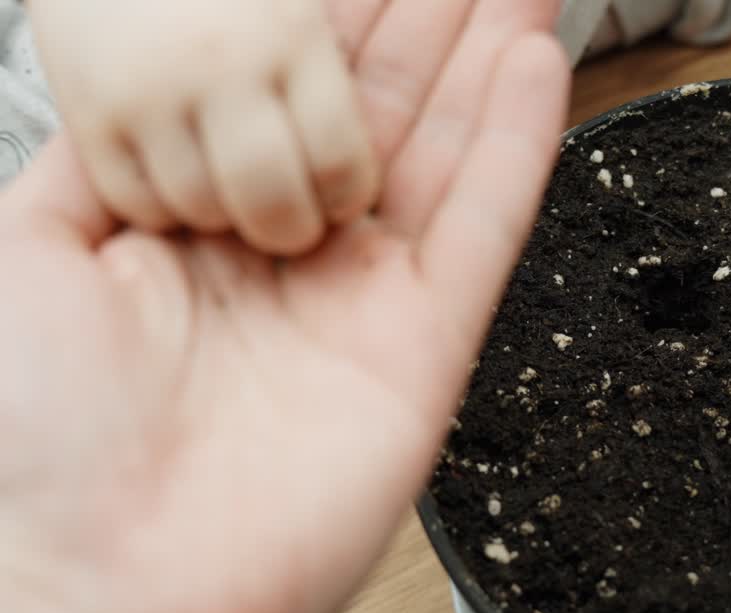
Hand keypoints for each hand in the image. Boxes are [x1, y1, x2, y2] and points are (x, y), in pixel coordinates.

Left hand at [0, 0, 566, 612]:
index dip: (330, 13)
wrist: (99, 584)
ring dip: (485, 57)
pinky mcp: (425, 344)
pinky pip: (484, 225)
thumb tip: (144, 82)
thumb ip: (102, 155)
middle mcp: (290, 255)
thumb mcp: (30, 251)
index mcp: (202, 225)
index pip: (281, 92)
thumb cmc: (39, 438)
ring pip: (443, 151)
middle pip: (376, 108)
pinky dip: (517, 143)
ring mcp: (364, 298)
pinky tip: (534, 63)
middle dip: (424, 19)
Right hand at [29, 0, 378, 254]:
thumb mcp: (301, 9)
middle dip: (291, 226)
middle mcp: (218, 65)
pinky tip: (182, 176)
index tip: (345, 195)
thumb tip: (394, 146)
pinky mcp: (90, 111)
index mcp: (291, 36)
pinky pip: (137, 203)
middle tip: (293, 218)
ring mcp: (147, 89)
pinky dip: (163, 207)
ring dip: (226, 215)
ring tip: (235, 187)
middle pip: (271, 198)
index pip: (340, 160)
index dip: (348, 194)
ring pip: (202, 208)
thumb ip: (339, 71)